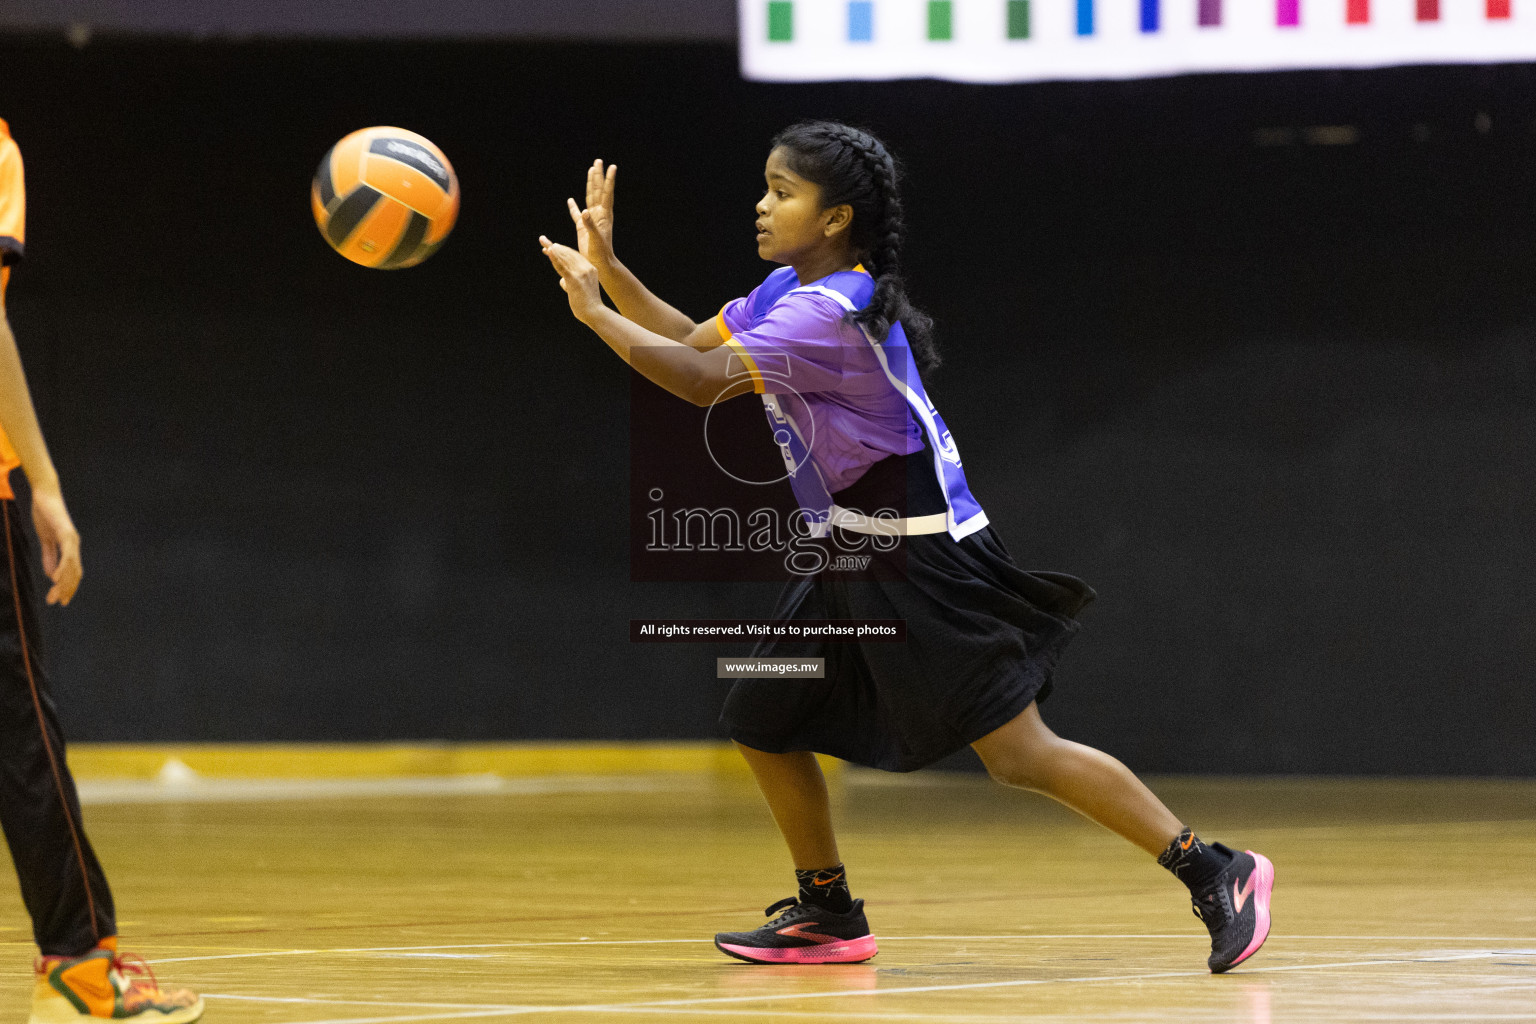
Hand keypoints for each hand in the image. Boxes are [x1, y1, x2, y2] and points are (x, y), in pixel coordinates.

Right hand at [28, 484, 80, 605]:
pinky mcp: (66, 533)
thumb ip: (49, 556)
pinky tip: (55, 579)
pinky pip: (67, 554)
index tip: (61, 599)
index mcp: (70, 547)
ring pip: (71, 567)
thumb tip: (50, 574)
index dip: (68, 586)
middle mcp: (74, 545)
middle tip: (57, 603)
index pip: (73, 572)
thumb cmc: (45, 515)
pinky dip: (62, 567)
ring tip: (54, 596)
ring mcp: (72, 539)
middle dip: (66, 589)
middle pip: (74, 573)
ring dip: (63, 583)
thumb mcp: (45, 539)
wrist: (44, 496)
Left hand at [540, 236, 604, 322]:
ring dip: (553, 249)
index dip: (562, 250)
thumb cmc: (587, 305)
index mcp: (590, 269)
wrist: (594, 313)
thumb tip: (562, 281)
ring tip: (544, 242)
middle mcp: (587, 268)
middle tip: (542, 239)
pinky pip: (563, 267)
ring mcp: (581, 273)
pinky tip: (549, 251)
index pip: (574, 256)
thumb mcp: (580, 289)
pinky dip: (555, 258)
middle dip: (555, 247)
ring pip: (565, 258)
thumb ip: (571, 283)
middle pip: (569, 254)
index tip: (551, 246)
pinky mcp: (575, 279)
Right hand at [568, 159, 616, 271]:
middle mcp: (598, 214)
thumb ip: (590, 225)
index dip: (608, 180)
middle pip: (597, 190)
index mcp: (603, 215)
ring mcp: (590, 219)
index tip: (612, 166)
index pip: (606, 193)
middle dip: (598, 175)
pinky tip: (570, 201)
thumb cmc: (600, 253)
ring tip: (590, 172)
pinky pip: (576, 214)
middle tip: (599, 161)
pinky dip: (573, 207)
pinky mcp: (582, 227)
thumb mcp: (596, 239)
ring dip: (590, 184)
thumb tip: (584, 211)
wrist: (600, 264)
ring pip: (589, 197)